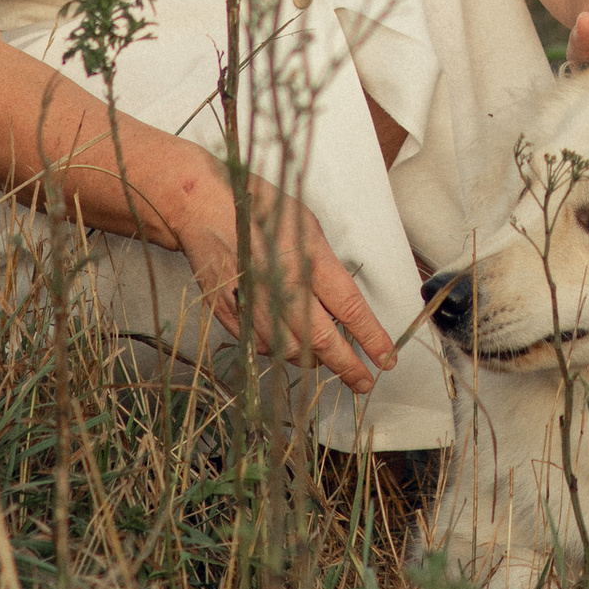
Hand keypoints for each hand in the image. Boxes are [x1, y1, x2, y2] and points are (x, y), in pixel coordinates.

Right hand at [172, 167, 398, 392]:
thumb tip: (341, 301)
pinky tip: (289, 344)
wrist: (201, 206)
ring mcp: (253, 304)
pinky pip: (261, 346)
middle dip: (348, 366)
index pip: (349, 309)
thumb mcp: (306, 224)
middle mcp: (281, 288)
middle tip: (364, 383)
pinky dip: (279, 351)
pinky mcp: (230, 314)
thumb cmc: (258, 205)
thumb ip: (324, 265)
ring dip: (314, 360)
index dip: (371, 338)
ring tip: (330, 360)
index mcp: (306, 260)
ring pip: (290, 350)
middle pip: (321, 341)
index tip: (387, 358)